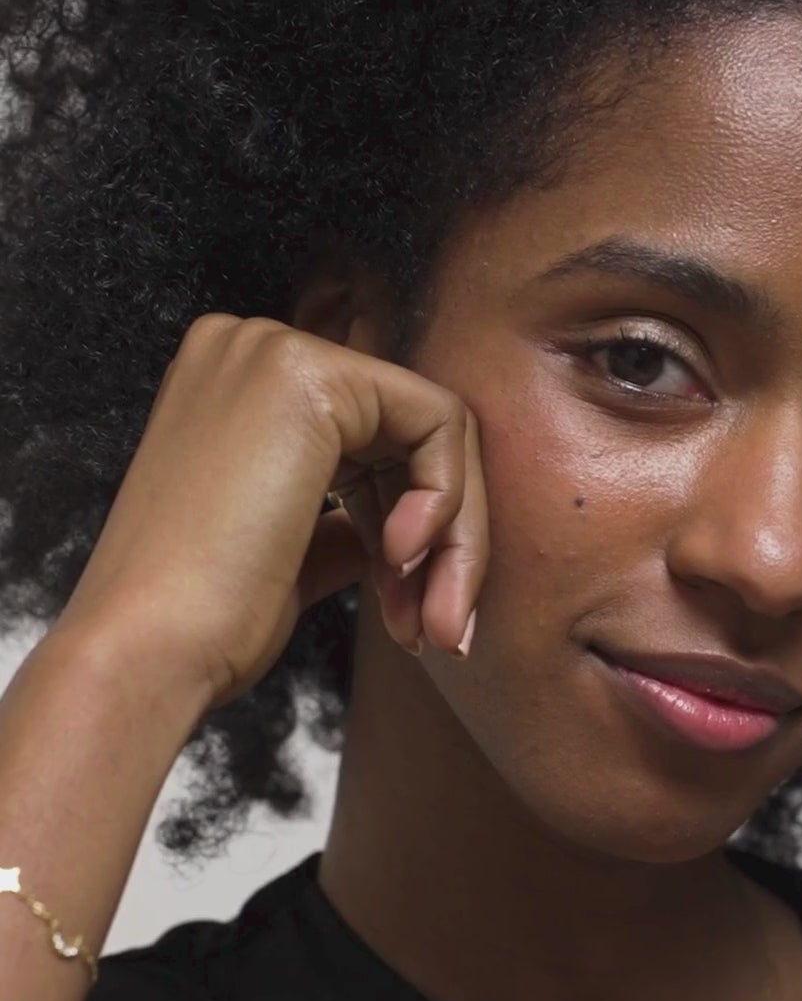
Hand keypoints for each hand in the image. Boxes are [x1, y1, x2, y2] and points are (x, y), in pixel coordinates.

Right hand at [58, 314, 488, 712]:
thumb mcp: (288, 556)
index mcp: (235, 389)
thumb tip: (404, 529)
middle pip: (409, 430)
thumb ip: (344, 524)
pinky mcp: (311, 375)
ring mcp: (277, 353)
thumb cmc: (203, 623)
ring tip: (431, 621)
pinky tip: (402, 563)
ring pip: (435, 428)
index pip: (370, 439)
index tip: (414, 616)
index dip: (408, 530)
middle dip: (445, 541)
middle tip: (443, 630)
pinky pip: (437, 423)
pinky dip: (447, 503)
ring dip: (454, 539)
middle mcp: (250, 350)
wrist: (149, 650)